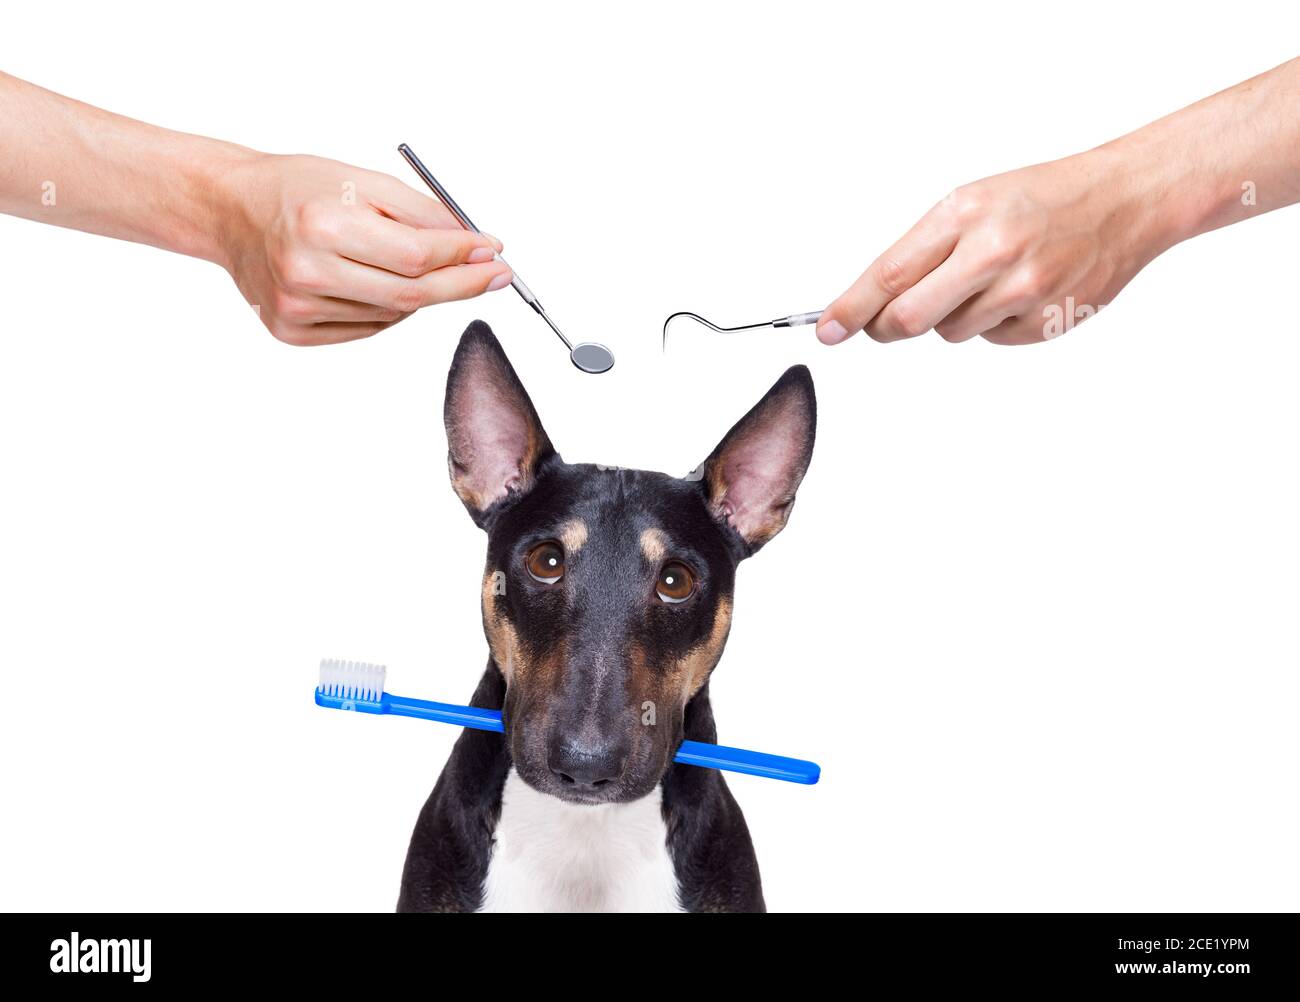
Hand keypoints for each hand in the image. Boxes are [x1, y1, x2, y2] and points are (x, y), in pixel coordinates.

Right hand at [214, 153, 511, 344]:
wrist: (231, 210)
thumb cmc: (298, 189)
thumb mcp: (364, 182)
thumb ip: (423, 214)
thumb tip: (476, 247)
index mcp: (322, 226)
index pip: (415, 256)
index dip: (463, 258)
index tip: (494, 254)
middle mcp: (305, 272)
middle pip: (411, 296)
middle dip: (461, 285)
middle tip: (494, 275)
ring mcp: (296, 308)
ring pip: (392, 315)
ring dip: (418, 294)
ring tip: (406, 264)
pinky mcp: (292, 331)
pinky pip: (367, 328)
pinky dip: (387, 310)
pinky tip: (372, 282)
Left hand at [816, 148, 1172, 346]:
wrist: (1125, 199)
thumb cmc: (1041, 198)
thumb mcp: (974, 203)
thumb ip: (924, 251)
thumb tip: (871, 301)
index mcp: (964, 214)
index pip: (889, 273)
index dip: (850, 308)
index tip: (826, 331)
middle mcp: (992, 251)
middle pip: (908, 318)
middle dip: (887, 327)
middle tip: (886, 324)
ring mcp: (1023, 289)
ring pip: (949, 332)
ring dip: (953, 316)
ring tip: (990, 279)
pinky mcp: (1046, 321)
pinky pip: (991, 339)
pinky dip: (994, 323)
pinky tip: (1023, 291)